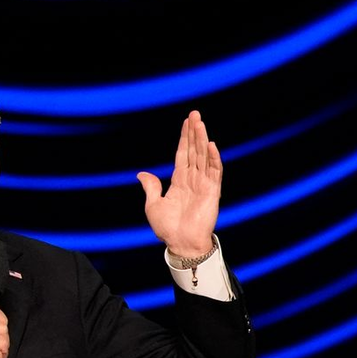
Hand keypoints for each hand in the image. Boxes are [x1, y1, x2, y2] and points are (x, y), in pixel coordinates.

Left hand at [137, 110, 221, 258]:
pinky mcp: (212, 192)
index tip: (186, 122)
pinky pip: (214, 172)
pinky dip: (213, 158)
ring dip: (202, 139)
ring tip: (201, 122)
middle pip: (194, 150)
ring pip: (203, 157)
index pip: (183, 154)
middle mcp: (193, 180)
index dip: (185, 138)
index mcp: (180, 181)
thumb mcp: (153, 205)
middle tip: (195, 114)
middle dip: (194, 132)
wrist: (181, 243)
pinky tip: (211, 145)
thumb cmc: (168, 228)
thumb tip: (142, 174)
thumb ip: (151, 187)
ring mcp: (204, 185)